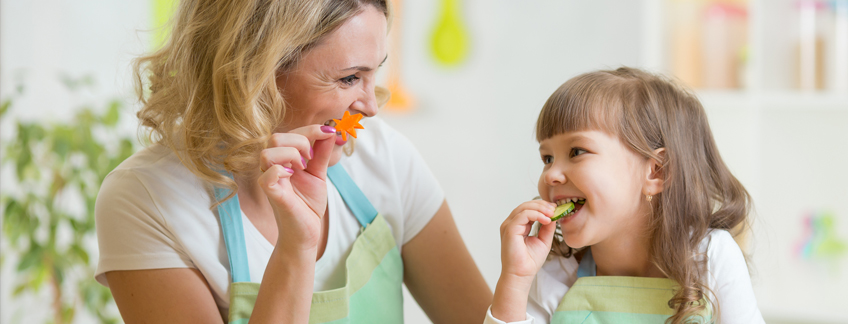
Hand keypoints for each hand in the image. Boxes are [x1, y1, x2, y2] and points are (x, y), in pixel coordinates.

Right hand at [257, 125, 336, 250]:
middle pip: (276, 137)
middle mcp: (272, 167)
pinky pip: (267, 175)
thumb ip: (322, 153)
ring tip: (303, 168)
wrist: (307, 232)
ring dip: (292, 155)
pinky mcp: (271, 194)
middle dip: (301, 141)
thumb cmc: (308, 204)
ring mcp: (270, 180)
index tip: (329, 134)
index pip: (289, 132)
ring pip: (268, 152)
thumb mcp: (319, 173)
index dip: (311, 129)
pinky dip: (282, 171)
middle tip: (311, 160)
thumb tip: (330, 130)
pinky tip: (293, 176)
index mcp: (282, 159)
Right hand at [499, 199, 556, 282]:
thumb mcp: (543, 240)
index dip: (542, 206)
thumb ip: (547, 228)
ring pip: (524, 207)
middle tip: (555, 208)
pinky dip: (536, 214)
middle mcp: (511, 224)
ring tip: (552, 213)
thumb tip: (554, 216)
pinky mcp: (510, 229)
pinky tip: (546, 220)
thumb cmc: (529, 261)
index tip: (555, 209)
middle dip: (542, 205)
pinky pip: (523, 215)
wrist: (521, 275)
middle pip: (526, 205)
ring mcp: (509, 226)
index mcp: (518, 226)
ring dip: (540, 208)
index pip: (529, 209)